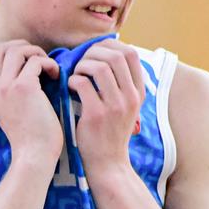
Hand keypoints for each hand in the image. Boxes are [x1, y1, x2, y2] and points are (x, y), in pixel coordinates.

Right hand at [0, 40, 63, 169]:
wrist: (34, 154)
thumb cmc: (29, 136)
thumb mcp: (10, 111)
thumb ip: (9, 92)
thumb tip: (24, 70)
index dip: (8, 51)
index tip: (26, 61)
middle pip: (1, 48)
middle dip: (23, 47)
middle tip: (39, 59)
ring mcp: (7, 86)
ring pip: (18, 50)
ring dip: (37, 53)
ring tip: (48, 68)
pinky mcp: (25, 87)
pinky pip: (36, 61)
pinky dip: (49, 63)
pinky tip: (56, 76)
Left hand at [66, 39, 144, 173]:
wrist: (108, 163)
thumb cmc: (111, 131)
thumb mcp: (126, 107)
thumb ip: (122, 84)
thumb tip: (107, 54)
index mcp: (139, 92)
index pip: (131, 54)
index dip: (111, 45)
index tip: (96, 51)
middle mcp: (131, 97)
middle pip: (115, 55)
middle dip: (93, 53)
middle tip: (81, 62)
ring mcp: (115, 106)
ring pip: (99, 67)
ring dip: (81, 65)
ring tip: (75, 74)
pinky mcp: (96, 115)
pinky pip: (82, 84)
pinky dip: (72, 81)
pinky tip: (70, 88)